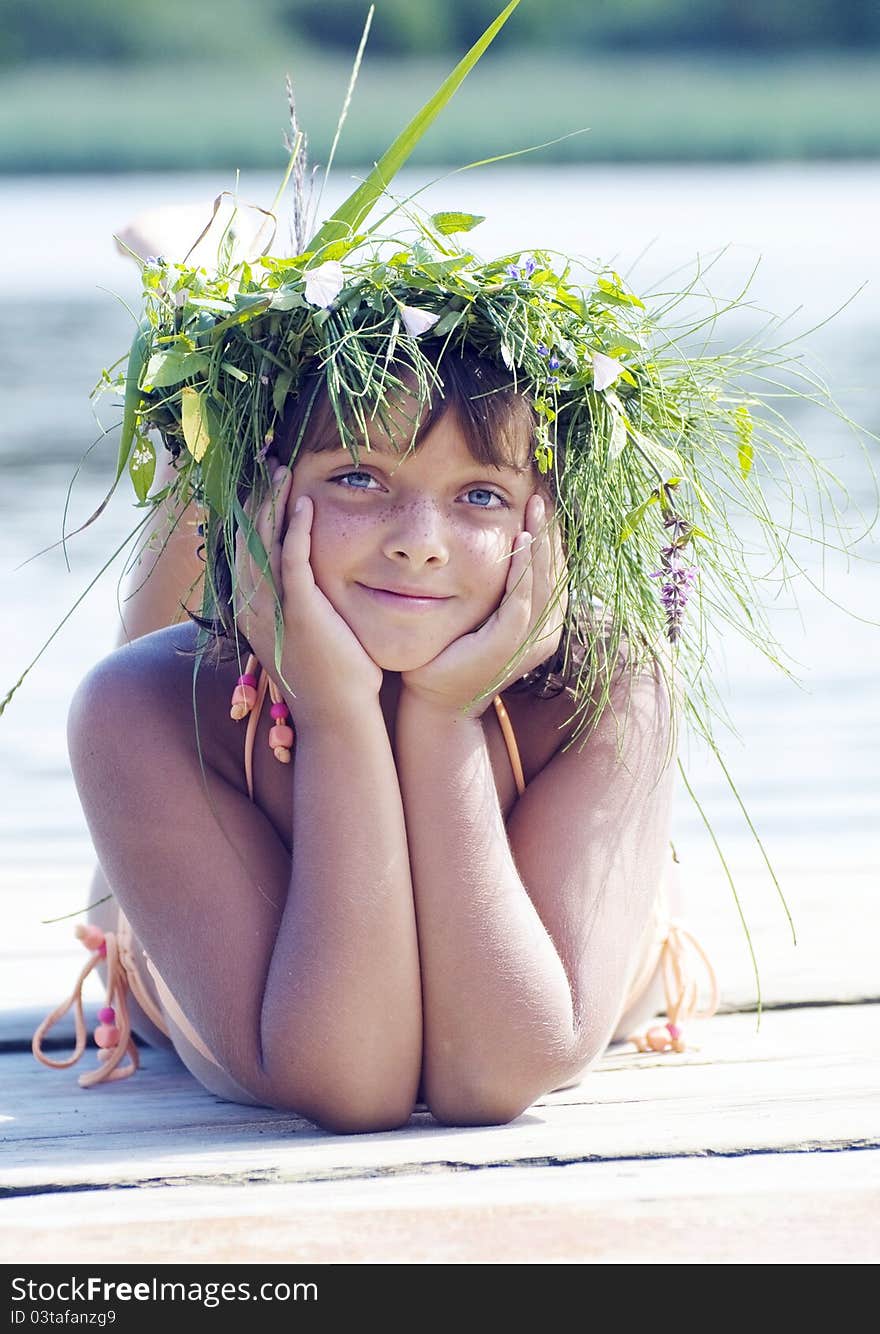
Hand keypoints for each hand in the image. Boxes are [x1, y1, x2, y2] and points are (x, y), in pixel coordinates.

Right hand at [233, 466, 382, 725]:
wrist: (337, 721)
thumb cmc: (331, 680)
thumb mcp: (304, 635)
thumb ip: (299, 604)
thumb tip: (308, 582)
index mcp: (252, 610)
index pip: (242, 548)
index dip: (248, 511)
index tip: (259, 478)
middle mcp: (253, 607)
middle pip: (244, 537)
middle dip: (253, 495)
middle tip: (264, 458)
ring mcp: (273, 610)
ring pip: (263, 543)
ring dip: (272, 503)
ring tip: (281, 468)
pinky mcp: (299, 613)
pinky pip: (292, 560)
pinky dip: (296, 528)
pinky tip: (304, 501)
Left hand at [400, 493, 568, 717]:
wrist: (437, 702)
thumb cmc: (452, 655)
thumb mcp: (482, 616)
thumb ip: (498, 590)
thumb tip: (502, 550)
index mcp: (543, 625)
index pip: (556, 572)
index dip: (553, 537)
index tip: (544, 502)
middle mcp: (546, 633)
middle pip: (558, 572)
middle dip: (551, 531)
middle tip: (543, 494)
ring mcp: (531, 642)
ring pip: (546, 581)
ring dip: (542, 541)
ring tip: (536, 506)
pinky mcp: (510, 645)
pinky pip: (523, 598)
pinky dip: (524, 568)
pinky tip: (521, 540)